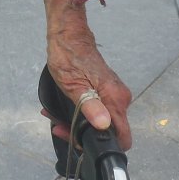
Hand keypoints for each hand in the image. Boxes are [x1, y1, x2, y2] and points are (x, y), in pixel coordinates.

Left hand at [46, 8, 132, 149]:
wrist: (69, 35)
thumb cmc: (68, 57)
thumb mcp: (73, 85)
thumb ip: (89, 107)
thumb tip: (103, 125)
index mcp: (115, 99)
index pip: (123, 138)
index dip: (101, 144)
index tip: (76, 138)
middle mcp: (121, 99)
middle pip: (109, 131)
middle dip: (82, 133)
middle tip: (59, 126)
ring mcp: (115, 94)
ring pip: (101, 120)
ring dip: (78, 122)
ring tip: (55, 117)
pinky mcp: (107, 90)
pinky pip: (98, 109)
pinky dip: (81, 112)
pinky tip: (63, 108)